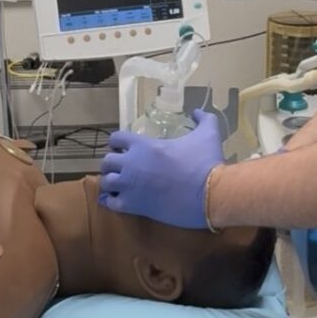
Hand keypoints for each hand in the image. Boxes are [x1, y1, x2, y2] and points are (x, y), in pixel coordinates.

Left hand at [98, 109, 224, 228]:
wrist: (210, 194)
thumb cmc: (206, 162)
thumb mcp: (208, 134)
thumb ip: (203, 119)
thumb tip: (197, 111)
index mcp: (144, 145)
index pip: (116, 138)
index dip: (119, 143)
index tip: (126, 149)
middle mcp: (132, 164)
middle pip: (106, 161)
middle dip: (113, 164)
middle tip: (124, 168)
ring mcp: (130, 186)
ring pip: (106, 182)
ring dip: (111, 182)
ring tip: (121, 185)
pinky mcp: (134, 206)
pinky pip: (110, 203)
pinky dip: (112, 201)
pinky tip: (120, 200)